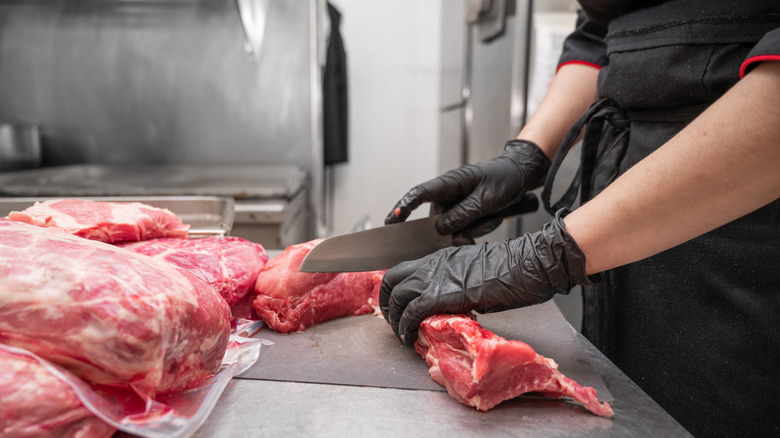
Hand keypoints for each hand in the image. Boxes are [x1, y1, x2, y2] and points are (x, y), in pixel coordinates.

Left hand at [379, 210, 595, 344]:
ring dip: (395, 319)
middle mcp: (432, 264)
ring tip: (401, 335)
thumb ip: (458, 282)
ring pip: (397, 297)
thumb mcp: (477, 271)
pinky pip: (412, 312)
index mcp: (441, 257)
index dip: (395, 289)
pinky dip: (406, 327)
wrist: (526, 265)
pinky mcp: (441, 294)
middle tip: (394, 322)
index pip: (404, 270)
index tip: (398, 306)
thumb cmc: (513, 269)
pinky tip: (410, 338)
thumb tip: (452, 301)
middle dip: (386, 304)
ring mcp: (435, 277)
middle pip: (392, 281)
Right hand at [385, 140, 549, 240]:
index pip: (419, 194)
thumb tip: (440, 229)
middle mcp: (448, 196)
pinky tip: (492, 218)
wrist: (521, 176)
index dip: (403, 207)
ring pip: (453, 230)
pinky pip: (465, 231)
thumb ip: (463, 214)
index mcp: (449, 183)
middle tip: (473, 231)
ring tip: (492, 215)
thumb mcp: (486, 198)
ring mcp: (455, 207)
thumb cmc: (504, 178)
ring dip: (472, 229)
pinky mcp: (464, 215)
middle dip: (454, 231)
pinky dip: (479, 229)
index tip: (391, 221)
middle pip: (437, 221)